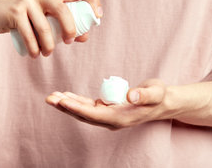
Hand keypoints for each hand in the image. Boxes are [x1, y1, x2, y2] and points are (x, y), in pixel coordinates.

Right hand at [0, 0, 101, 57]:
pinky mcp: (15, 12)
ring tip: (46, 54)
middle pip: (63, 10)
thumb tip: (84, 36)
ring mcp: (27, 1)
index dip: (92, 1)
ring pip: (45, 27)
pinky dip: (34, 48)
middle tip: (69, 42)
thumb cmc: (22, 17)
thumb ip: (60, 24)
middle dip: (70, 29)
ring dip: (49, 46)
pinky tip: (34, 54)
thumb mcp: (43, 17)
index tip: (98, 17)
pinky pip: (29, 34)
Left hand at [45, 79, 170, 129]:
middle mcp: (111, 120)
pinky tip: (66, 96)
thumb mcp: (155, 92)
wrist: (162, 103)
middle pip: (84, 115)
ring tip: (52, 97)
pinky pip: (88, 107)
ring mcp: (109, 116)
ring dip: (68, 104)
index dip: (77, 108)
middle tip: (50, 98)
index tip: (63, 101)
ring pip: (84, 111)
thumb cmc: (159, 96)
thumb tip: (130, 96)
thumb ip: (143, 94)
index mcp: (120, 118)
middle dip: (66, 107)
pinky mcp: (107, 109)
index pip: (94, 115)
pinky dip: (76, 101)